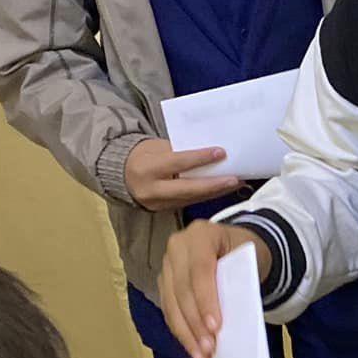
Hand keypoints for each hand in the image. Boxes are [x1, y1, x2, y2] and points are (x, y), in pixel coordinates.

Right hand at [125, 137, 244, 211]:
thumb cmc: (143, 155)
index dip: (200, 158)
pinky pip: (190, 203)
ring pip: (192, 199)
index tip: (220, 152)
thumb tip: (208, 152)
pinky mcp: (165, 210)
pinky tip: (222, 189)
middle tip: (235, 178)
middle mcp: (152, 190)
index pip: (178, 162)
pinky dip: (207, 196)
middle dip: (214, 184)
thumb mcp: (156, 147)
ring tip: (236, 182)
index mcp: (147, 168)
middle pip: (188, 188)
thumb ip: (179, 151)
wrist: (122, 175)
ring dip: (216, 191)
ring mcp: (158, 204)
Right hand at [159, 220, 271, 357]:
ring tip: (200, 355)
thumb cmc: (245, 254)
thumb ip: (240, 281)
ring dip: (185, 332)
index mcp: (201, 234)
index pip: (200, 271)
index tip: (216, 327)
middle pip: (182, 289)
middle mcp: (178, 246)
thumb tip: (231, 318)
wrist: (233, 246)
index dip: (206, 301)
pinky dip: (180, 330)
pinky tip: (191, 346)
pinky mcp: (164, 281)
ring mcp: (167, 264)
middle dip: (195, 323)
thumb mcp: (250, 260)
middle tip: (209, 349)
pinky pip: (168, 309)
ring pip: (171, 303)